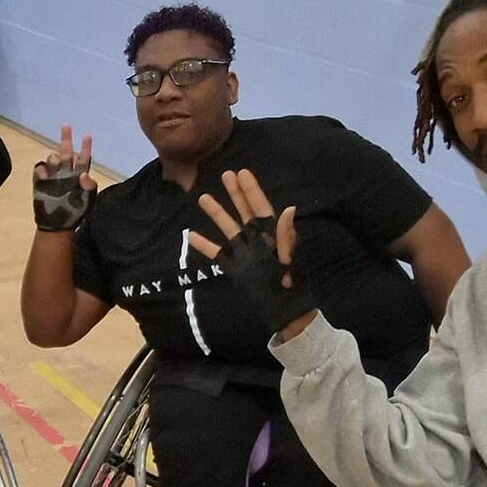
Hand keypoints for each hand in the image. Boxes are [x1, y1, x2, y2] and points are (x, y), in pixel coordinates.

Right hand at [32, 125, 97, 230]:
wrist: (57, 225)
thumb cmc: (75, 212)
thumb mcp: (87, 200)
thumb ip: (89, 186)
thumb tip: (85, 174)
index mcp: (79, 175)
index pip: (83, 158)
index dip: (85, 147)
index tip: (87, 136)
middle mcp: (66, 173)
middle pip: (66, 152)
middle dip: (66, 139)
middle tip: (66, 126)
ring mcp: (53, 176)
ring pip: (52, 158)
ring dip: (54, 157)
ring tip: (56, 162)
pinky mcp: (40, 182)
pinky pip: (39, 169)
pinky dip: (41, 169)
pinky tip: (45, 174)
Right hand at [188, 169, 316, 337]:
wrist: (286, 313)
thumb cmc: (295, 287)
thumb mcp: (293, 260)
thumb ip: (287, 237)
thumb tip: (288, 209)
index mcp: (273, 236)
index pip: (262, 208)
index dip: (252, 191)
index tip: (242, 173)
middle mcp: (257, 241)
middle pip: (244, 213)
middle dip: (235, 194)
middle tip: (225, 174)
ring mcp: (245, 254)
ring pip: (228, 229)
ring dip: (217, 213)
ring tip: (204, 198)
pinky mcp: (235, 268)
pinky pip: (217, 254)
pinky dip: (205, 245)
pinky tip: (191, 236)